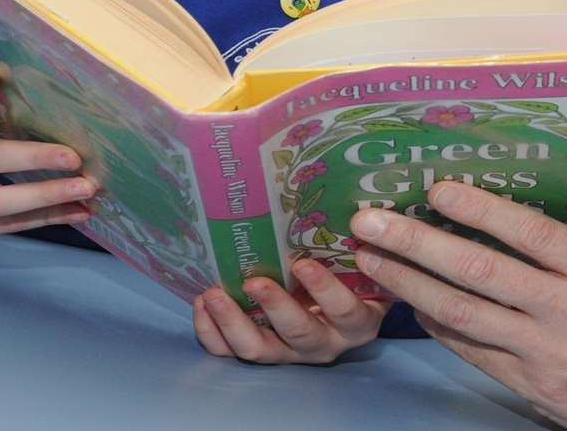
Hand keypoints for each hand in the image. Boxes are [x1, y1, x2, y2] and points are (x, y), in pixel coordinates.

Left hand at [192, 257, 386, 363]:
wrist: (343, 308)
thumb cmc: (354, 277)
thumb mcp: (364, 266)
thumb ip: (361, 249)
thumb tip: (354, 214)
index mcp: (357, 322)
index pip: (344, 311)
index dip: (324, 290)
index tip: (303, 264)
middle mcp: (324, 343)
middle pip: (298, 333)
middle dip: (274, 307)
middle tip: (252, 281)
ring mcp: (290, 353)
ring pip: (258, 350)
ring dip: (233, 322)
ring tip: (214, 293)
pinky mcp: (261, 352)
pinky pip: (229, 351)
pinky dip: (212, 332)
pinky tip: (202, 304)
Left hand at [349, 184, 566, 430]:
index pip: (531, 235)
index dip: (481, 210)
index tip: (438, 189)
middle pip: (480, 272)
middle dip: (418, 244)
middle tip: (373, 222)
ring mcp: (543, 352)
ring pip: (462, 314)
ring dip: (409, 284)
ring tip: (371, 260)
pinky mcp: (529, 384)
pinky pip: (471, 350)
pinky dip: (435, 325)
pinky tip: (411, 301)